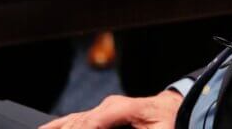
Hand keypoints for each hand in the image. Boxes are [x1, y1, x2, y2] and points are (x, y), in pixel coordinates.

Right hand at [41, 91, 181, 128]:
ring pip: (74, 120)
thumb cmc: (168, 122)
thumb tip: (97, 125)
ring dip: (58, 128)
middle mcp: (109, 105)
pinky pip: (75, 120)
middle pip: (79, 122)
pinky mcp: (100, 114)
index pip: (92, 123)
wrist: (173, 109)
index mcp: (122, 108)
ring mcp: (104, 108)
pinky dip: (59, 125)